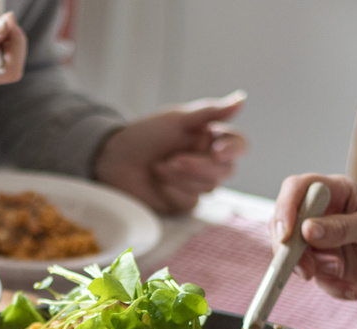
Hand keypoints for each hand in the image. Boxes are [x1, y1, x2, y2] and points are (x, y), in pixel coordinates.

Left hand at [94, 91, 247, 213]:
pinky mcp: (184, 201)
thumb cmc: (144, 136)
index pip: (238, 145)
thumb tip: (242, 98)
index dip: (232, 149)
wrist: (114, 159)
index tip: (216, 150)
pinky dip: (172, 190)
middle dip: (197, 166)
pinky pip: (191, 200)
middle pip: (226, 170)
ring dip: (181, 177)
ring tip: (158, 167)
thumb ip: (210, 112)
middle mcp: (208, 161)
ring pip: (209, 187)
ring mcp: (197, 183)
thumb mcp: (177, 119)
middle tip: (171, 159)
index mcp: (210, 138)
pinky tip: (157, 182)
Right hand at [271, 174, 356, 299]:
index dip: (285, 209)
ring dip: (315, 272)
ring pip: (298, 257)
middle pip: (287, 226)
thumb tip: (306, 230)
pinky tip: (353, 290)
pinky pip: (318, 279)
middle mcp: (324, 215)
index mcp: (336, 192)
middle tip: (306, 270)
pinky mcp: (332, 266)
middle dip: (291, 251)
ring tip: (342, 275)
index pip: (297, 190)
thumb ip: (342, 227)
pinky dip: (332, 288)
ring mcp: (326, 242)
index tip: (285, 236)